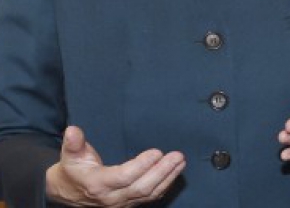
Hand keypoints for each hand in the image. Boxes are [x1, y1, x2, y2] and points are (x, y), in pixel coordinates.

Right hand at [45, 126, 184, 206]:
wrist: (67, 193)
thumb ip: (73, 143)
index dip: (141, 165)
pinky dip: (164, 186)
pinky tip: (174, 174)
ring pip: (148, 194)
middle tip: (177, 156)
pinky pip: (149, 198)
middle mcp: (111, 197)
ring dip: (168, 178)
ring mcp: (121, 203)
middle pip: (142, 187)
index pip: (124, 177)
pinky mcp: (128, 204)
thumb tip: (73, 130)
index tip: (157, 152)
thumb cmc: (72, 170)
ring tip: (181, 162)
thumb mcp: (69, 156)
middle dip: (162, 172)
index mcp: (98, 184)